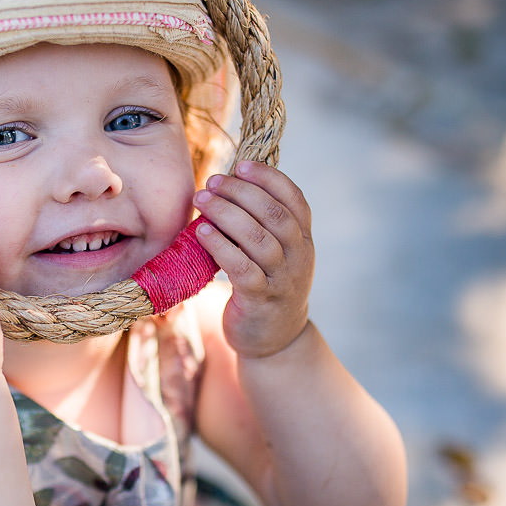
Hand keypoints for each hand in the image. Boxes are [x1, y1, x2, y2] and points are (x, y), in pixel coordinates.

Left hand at [193, 162, 313, 358]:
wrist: (275, 339)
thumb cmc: (267, 286)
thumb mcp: (276, 253)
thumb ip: (262, 224)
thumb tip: (229, 185)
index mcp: (304, 239)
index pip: (294, 198)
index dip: (268, 178)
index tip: (240, 165)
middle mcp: (299, 256)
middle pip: (274, 214)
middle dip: (240, 192)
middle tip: (211, 182)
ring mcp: (282, 278)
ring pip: (258, 238)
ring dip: (227, 214)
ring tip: (201, 200)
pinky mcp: (261, 299)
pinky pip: (241, 268)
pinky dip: (221, 246)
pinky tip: (202, 232)